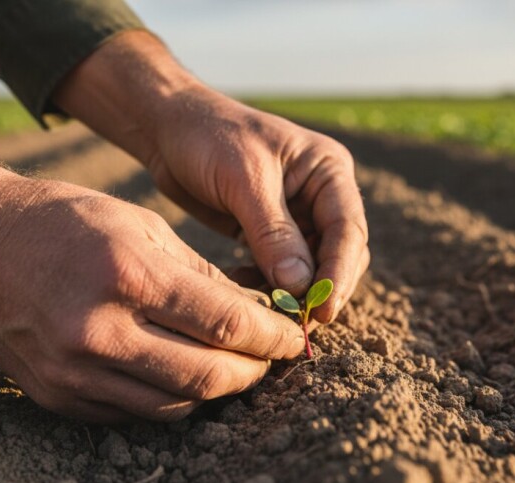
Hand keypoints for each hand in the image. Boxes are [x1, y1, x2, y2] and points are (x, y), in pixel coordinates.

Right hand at [0, 147, 303, 421]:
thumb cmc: (66, 221)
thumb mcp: (142, 226)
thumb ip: (201, 275)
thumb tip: (253, 312)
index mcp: (129, 276)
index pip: (223, 324)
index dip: (271, 338)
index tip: (295, 338)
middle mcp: (100, 331)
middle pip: (206, 376)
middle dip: (253, 372)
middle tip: (271, 360)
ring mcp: (74, 371)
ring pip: (174, 404)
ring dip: (216, 390)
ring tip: (235, 368)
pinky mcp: (57, 395)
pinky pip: (133, 413)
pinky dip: (171, 400)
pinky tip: (185, 376)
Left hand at [55, 31, 369, 322]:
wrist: (166, 127)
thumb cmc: (207, 136)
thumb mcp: (243, 180)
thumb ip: (274, 233)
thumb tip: (301, 287)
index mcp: (328, 170)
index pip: (348, 230)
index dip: (339, 273)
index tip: (323, 310)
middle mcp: (321, 194)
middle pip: (339, 254)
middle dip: (320, 288)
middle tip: (297, 322)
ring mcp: (297, 215)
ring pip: (311, 268)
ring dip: (292, 291)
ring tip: (264, 305)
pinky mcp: (270, 233)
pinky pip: (281, 270)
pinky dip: (267, 284)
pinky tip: (242, 287)